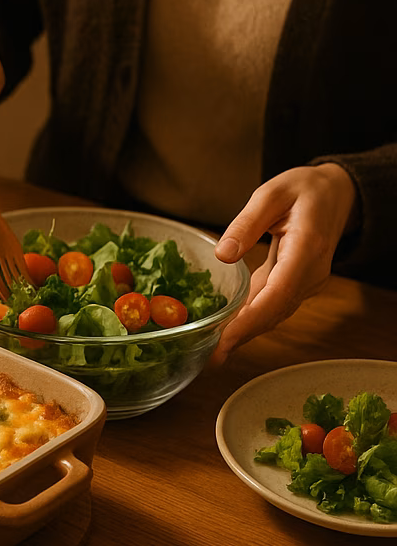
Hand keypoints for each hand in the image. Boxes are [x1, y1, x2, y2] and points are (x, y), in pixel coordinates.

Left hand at [212, 163, 356, 360]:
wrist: (336, 193)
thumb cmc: (303, 189)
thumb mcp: (271, 193)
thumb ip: (247, 222)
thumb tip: (223, 254)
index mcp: (307, 248)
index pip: (279, 292)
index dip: (251, 320)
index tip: (225, 339)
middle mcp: (311, 273)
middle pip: (275, 311)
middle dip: (242, 335)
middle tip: (209, 356)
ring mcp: (307, 282)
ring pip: (274, 314)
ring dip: (245, 332)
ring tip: (212, 350)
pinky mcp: (297, 284)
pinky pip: (273, 306)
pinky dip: (251, 319)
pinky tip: (226, 330)